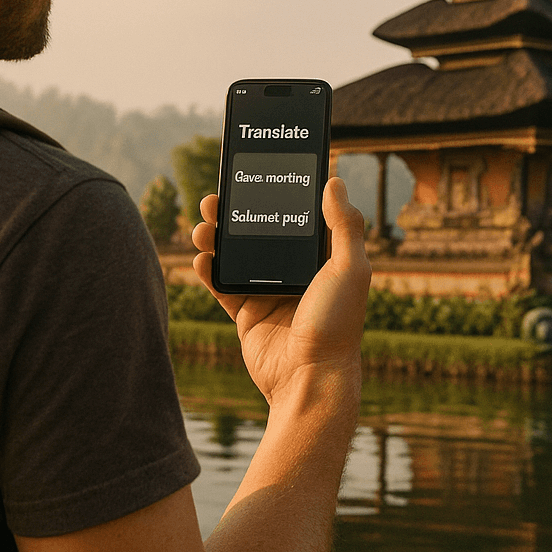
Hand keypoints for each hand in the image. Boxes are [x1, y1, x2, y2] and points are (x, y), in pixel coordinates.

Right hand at [191, 177, 369, 403]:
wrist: (309, 380)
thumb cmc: (337, 326)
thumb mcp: (350, 269)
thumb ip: (344, 225)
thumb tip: (335, 180)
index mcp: (322, 258)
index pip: (297, 216)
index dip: (277, 193)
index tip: (258, 170)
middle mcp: (295, 271)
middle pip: (259, 231)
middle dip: (236, 212)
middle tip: (216, 196)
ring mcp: (268, 291)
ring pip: (236, 254)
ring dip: (216, 237)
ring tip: (202, 225)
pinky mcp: (247, 312)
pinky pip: (222, 284)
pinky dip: (208, 270)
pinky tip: (201, 257)